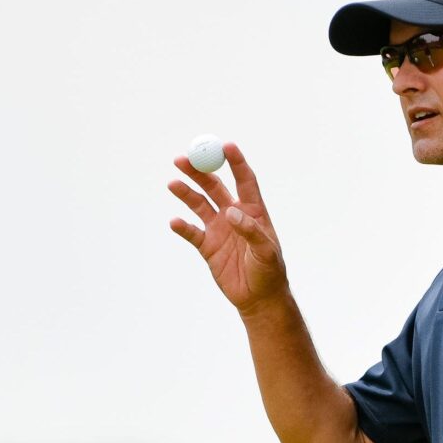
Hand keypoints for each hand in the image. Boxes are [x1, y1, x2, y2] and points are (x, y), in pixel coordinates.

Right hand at [168, 143, 286, 312]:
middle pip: (214, 186)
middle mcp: (234, 215)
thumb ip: (251, 231)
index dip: (235, 161)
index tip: (225, 145)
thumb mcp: (266, 251)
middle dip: (199, 171)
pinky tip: (175, 222)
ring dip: (186, 193)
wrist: (258, 298)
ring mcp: (219, 230)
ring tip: (172, 183)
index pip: (244, 180)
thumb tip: (232, 213)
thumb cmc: (269, 272)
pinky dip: (182, 227)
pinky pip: (191, 233)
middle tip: (183, 159)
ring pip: (199, 205)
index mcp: (253, 211)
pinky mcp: (207, 247)